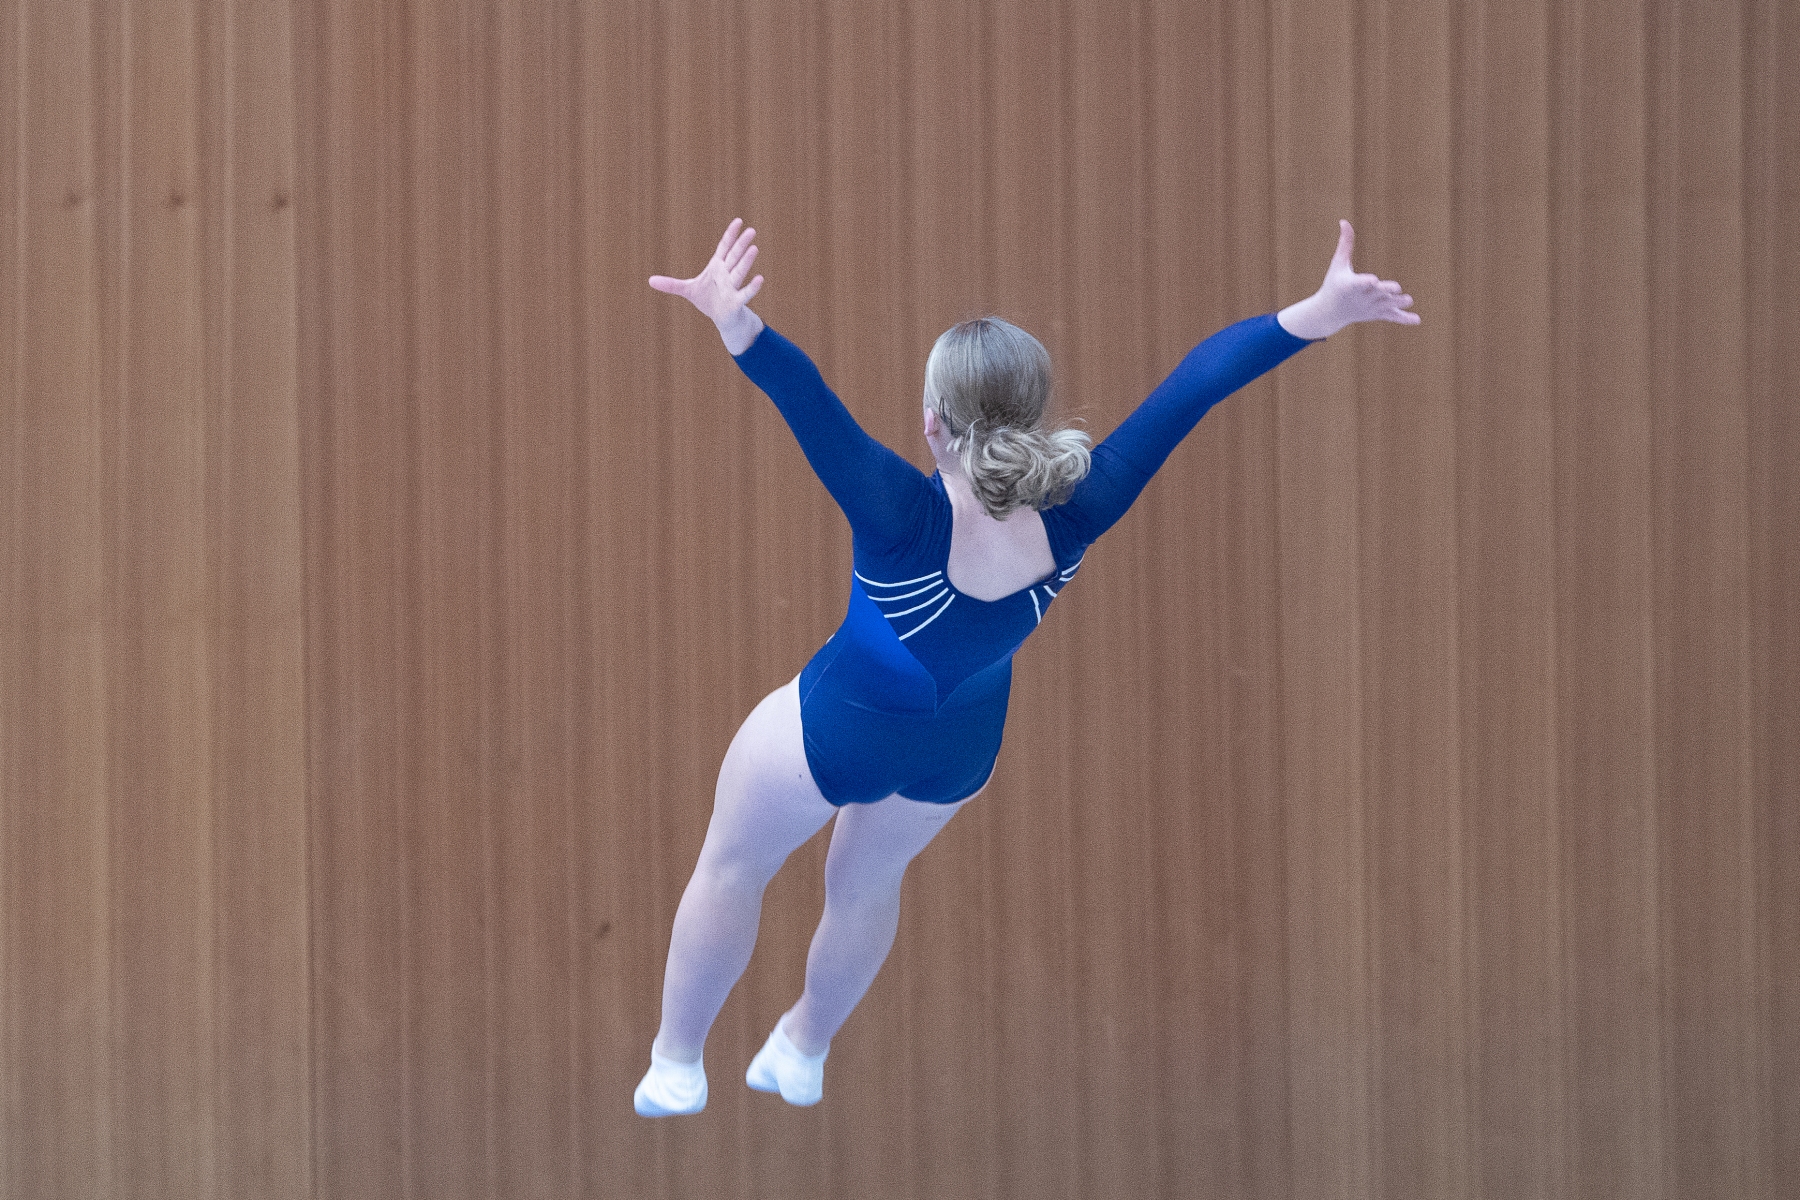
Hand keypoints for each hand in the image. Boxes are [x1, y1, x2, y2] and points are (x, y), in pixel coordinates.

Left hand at [649, 218, 765, 352]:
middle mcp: (726, 274)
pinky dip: (752, 287)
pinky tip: (760, 278)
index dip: (730, 235)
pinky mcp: (736, 302)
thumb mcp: (687, 290)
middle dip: (742, 244)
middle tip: (751, 231)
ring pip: (739, 272)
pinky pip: (745, 293)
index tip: (739, 221)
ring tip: (754, 248)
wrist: (721, 319)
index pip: (725, 247)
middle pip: (734, 256)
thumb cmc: (708, 300)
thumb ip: (670, 284)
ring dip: (746, 260)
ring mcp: (732, 287)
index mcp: (717, 267)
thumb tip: (649, 280)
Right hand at [1277, 220, 1418, 339]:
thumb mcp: (1337, 264)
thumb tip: (1344, 221)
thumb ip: (1345, 244)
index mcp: (1349, 286)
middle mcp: (1361, 298)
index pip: (1358, 284)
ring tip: (1409, 300)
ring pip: (1386, 306)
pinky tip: (1417, 320)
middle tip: (1396, 288)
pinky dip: (1403, 319)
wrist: (1329, 313)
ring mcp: (1370, 308)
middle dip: (1385, 291)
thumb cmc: (1333, 284)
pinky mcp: (1376, 314)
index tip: (1372, 280)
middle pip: (1375, 294)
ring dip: (1397, 304)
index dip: (1365, 282)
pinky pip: (1391, 317)